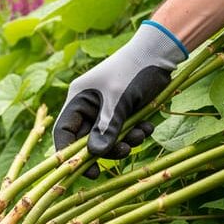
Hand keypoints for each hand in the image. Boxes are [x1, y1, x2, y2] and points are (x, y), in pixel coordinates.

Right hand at [53, 21, 187, 176]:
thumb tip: (94, 156)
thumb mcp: (119, 100)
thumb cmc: (133, 71)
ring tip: (139, 134)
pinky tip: (147, 126)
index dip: (70, 153)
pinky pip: (123, 133)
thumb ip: (107, 129)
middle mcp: (89, 107)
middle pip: (87, 140)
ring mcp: (106, 110)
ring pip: (108, 140)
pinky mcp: (123, 113)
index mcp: (78, 99)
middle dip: (106, 149)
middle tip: (124, 152)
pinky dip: (135, 134)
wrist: (160, 53)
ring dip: (124, 142)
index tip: (86, 170)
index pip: (64, 131)